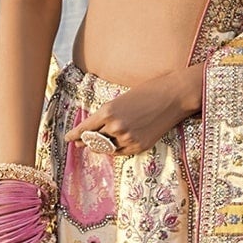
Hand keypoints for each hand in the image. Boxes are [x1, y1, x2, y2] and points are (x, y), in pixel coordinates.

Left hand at [65, 66, 203, 157]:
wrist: (174, 96)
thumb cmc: (149, 91)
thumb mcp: (122, 99)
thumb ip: (108, 114)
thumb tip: (97, 127)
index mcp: (107, 111)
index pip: (85, 128)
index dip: (75, 135)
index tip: (69, 138)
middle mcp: (114, 127)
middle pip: (93, 141)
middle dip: (86, 142)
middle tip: (79, 144)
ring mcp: (127, 138)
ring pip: (107, 148)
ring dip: (101, 146)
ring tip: (96, 145)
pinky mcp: (139, 146)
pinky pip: (121, 152)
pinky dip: (116, 149)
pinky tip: (113, 146)